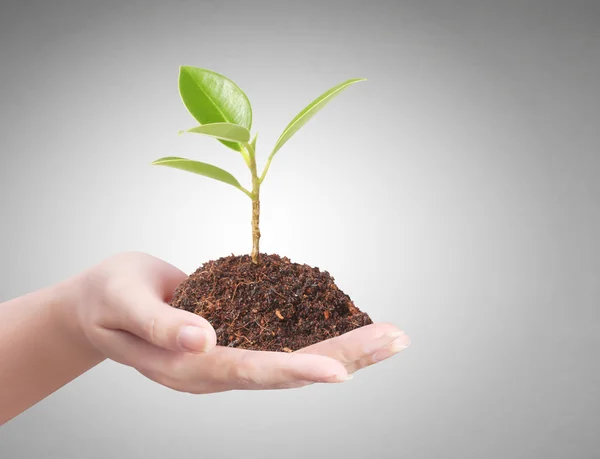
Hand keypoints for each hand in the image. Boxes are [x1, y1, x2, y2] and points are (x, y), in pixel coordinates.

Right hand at [78, 252, 409, 392]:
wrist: (99, 303)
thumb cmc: (106, 299)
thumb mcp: (122, 303)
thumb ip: (160, 324)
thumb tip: (203, 341)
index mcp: (188, 368)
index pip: (248, 371)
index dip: (294, 371)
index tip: (339, 373)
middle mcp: (217, 369)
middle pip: (288, 368)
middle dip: (345, 356)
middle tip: (396, 339)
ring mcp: (230, 354)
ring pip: (294, 356)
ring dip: (344, 347)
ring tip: (390, 336)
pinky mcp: (236, 335)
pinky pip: (283, 337)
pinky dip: (318, 333)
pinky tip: (349, 325)